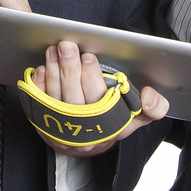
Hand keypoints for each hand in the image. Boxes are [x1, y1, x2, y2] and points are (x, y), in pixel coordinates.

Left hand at [30, 41, 168, 156]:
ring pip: (55, 99)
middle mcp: (83, 133)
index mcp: (108, 128)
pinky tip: (41, 69)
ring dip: (53, 71)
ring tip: (54, 50)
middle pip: (73, 100)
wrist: (89, 143)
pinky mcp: (44, 125)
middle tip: (67, 46)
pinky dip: (39, 86)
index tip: (90, 58)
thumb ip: (152, 108)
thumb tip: (150, 97)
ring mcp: (61, 131)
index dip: (93, 79)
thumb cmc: (112, 123)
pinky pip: (38, 105)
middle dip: (69, 69)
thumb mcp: (136, 117)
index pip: (99, 103)